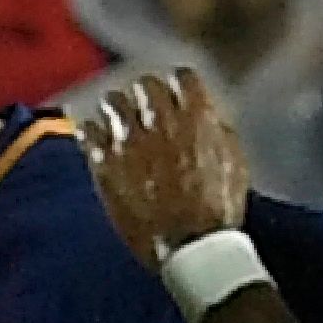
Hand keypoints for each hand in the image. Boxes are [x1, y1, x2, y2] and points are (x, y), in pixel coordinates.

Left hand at [76, 64, 248, 262]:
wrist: (190, 245)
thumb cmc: (218, 210)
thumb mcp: (235, 163)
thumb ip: (218, 130)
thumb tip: (208, 115)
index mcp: (197, 116)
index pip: (182, 78)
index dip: (178, 87)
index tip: (175, 96)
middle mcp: (160, 120)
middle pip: (145, 85)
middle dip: (146, 96)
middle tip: (145, 110)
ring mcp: (128, 140)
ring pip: (112, 101)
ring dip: (116, 110)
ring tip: (117, 122)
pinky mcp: (104, 162)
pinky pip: (88, 130)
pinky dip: (92, 132)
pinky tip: (97, 141)